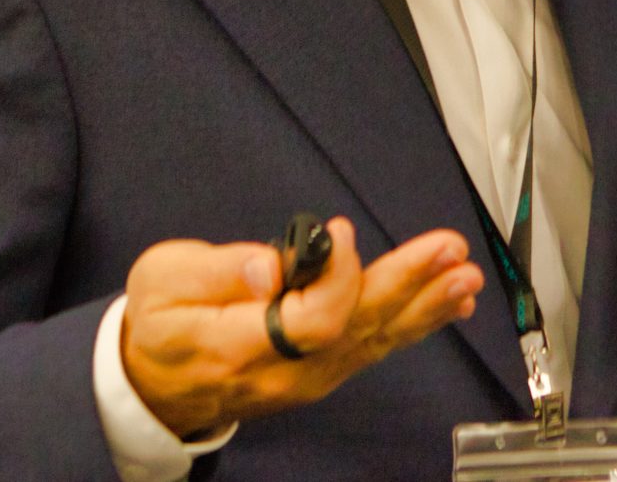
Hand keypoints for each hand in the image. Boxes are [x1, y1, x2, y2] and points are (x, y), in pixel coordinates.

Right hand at [120, 217, 484, 439]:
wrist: (152, 386)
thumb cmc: (158, 324)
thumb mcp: (162, 280)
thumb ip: (218, 271)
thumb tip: (270, 266)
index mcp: (241, 343)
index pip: (309, 321)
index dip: (337, 278)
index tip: (344, 231)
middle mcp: (285, 370)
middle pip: (355, 328)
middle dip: (406, 285)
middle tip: (448, 252)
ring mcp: (308, 377)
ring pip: (374, 340)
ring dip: (425, 306)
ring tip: (464, 277)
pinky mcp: (322, 372)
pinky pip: (374, 347)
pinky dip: (414, 324)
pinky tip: (447, 304)